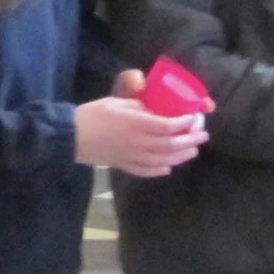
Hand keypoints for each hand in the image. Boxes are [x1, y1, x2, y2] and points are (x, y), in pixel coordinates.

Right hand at [74, 95, 206, 177]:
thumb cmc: (93, 115)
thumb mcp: (117, 102)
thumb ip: (139, 106)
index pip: (167, 125)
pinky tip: (167, 168)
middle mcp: (138, 142)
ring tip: (193, 151)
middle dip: (190, 140)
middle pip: (170, 144)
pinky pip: (146, 170)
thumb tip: (157, 108)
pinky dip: (159, 170)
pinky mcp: (124, 165)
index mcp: (136, 123)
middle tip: (203, 135)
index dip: (184, 122)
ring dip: (180, 156)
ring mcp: (132, 157)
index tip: (194, 117)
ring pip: (163, 160)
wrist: (70, 137)